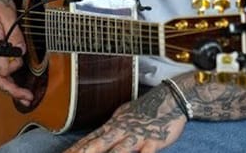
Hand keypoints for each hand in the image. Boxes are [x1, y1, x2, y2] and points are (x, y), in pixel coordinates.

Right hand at [0, 0, 32, 104]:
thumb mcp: (6, 12)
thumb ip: (14, 32)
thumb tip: (21, 49)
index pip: (3, 68)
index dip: (15, 65)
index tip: (22, 56)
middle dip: (13, 91)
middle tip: (28, 97)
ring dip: (11, 89)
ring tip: (25, 95)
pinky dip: (8, 82)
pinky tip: (16, 86)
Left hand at [65, 85, 186, 152]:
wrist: (170, 98)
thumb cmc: (145, 110)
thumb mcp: (123, 117)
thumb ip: (109, 130)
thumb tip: (94, 138)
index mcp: (113, 125)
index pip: (89, 139)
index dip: (75, 149)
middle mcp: (121, 130)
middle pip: (98, 144)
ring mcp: (136, 135)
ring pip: (119, 150)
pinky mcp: (153, 140)